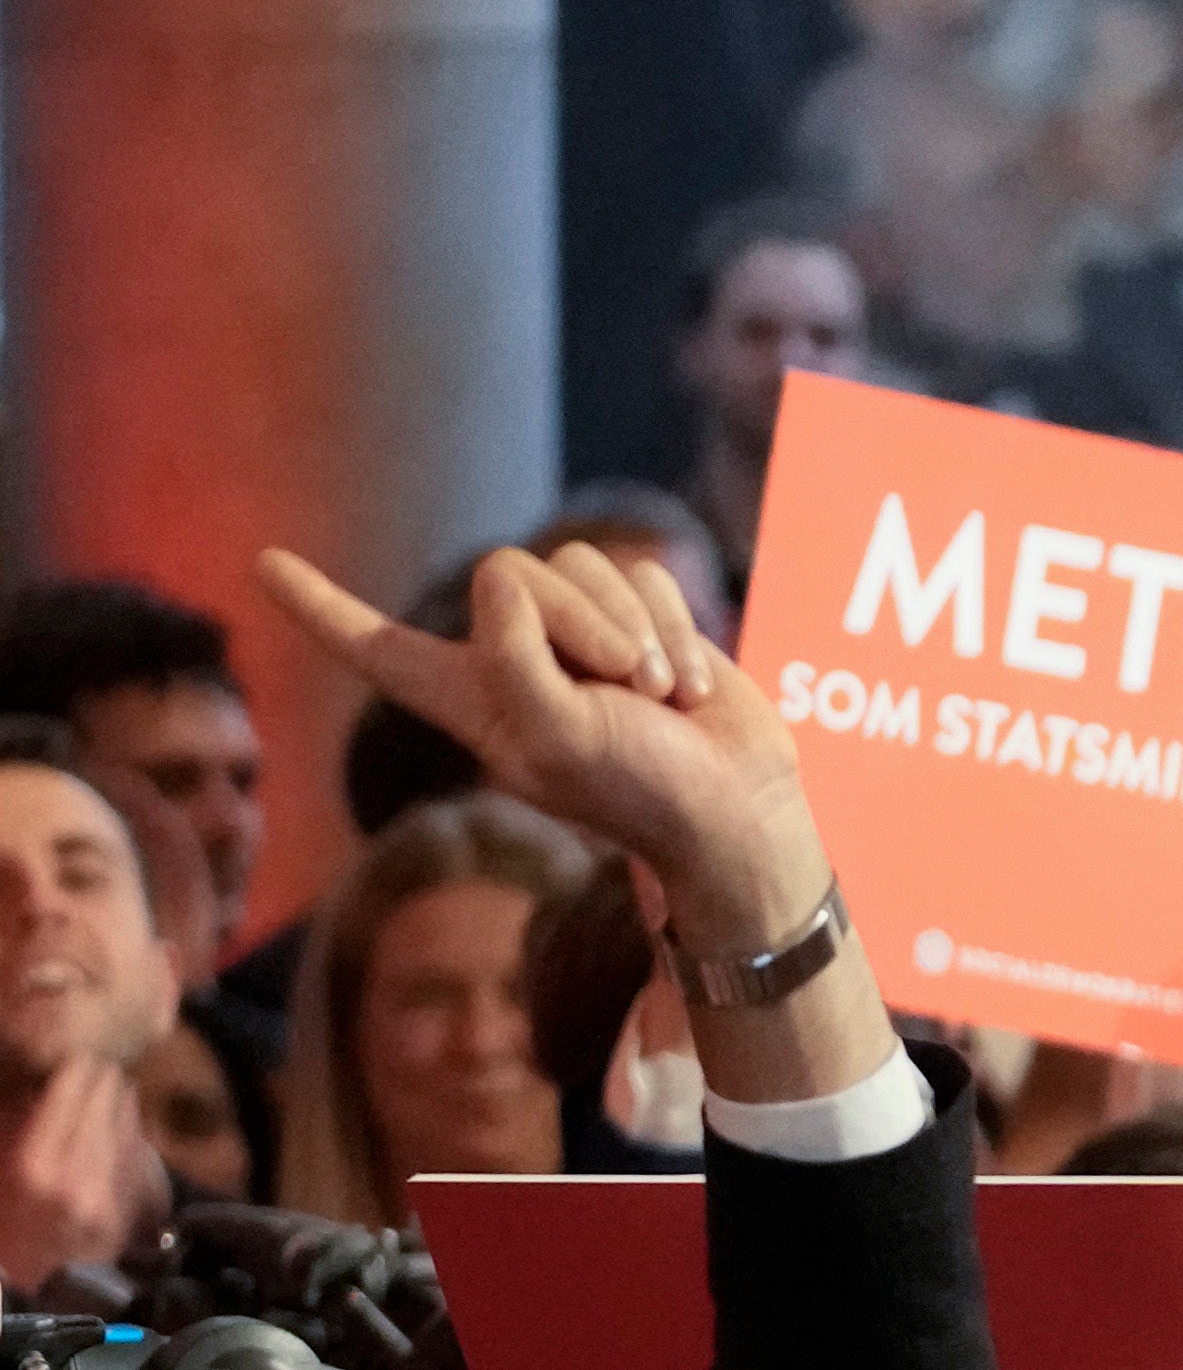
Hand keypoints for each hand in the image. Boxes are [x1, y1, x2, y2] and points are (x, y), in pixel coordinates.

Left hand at [261, 536, 824, 949]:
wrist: (733, 805)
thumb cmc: (638, 789)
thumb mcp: (557, 736)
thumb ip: (515, 655)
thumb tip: (508, 580)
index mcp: (469, 699)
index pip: (376, 648)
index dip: (321, 607)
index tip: (262, 564)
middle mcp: (514, 657)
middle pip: (513, 575)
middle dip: (579, 622)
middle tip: (625, 688)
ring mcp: (580, 635)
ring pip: (586, 567)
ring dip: (637, 631)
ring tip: (658, 696)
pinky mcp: (642, 618)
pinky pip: (645, 576)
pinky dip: (676, 628)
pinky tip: (688, 687)